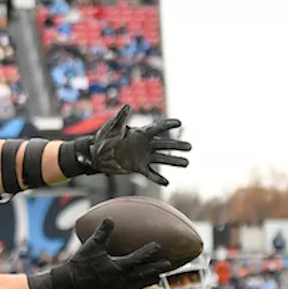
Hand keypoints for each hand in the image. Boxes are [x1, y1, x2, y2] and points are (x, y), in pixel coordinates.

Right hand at [58, 219, 171, 288]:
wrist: (72, 282)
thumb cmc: (81, 262)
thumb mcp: (91, 245)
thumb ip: (102, 232)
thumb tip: (110, 218)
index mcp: (117, 267)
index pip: (136, 259)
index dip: (148, 252)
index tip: (158, 245)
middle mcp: (120, 278)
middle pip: (143, 274)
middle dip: (156, 269)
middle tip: (169, 264)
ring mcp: (117, 287)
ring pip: (138, 284)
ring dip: (149, 280)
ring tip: (159, 277)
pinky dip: (138, 287)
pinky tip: (141, 285)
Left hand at [75, 104, 190, 185]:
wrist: (97, 154)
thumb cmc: (104, 137)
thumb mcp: (113, 127)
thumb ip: (121, 118)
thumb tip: (128, 106)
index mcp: (140, 133)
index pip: (156, 128)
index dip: (167, 125)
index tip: (179, 122)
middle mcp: (145, 145)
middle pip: (164, 144)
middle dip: (177, 146)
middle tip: (190, 147)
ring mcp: (143, 156)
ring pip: (162, 159)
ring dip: (174, 161)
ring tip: (186, 163)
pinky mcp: (138, 167)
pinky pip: (150, 173)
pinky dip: (157, 178)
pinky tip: (166, 182)